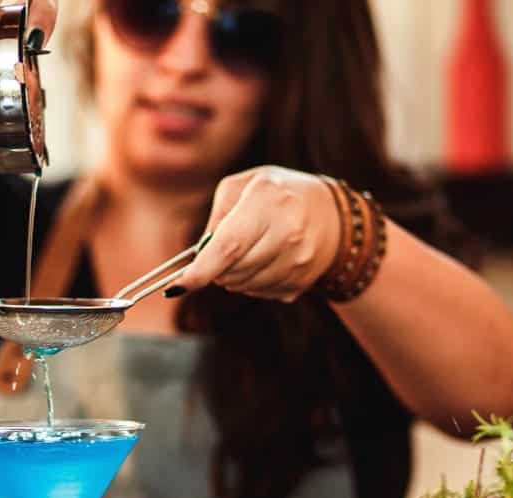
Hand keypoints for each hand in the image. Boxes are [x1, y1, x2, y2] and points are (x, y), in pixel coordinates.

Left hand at [172, 166, 341, 303]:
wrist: (332, 214)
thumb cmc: (277, 194)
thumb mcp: (243, 187)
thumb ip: (216, 218)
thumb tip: (197, 257)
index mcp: (269, 200)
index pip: (229, 246)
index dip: (202, 270)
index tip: (180, 284)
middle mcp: (289, 231)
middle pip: (233, 271)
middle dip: (216, 268)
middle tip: (220, 253)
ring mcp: (299, 259)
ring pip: (245, 286)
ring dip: (234, 277)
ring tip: (246, 252)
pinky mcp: (302, 280)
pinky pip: (261, 293)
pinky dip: (253, 283)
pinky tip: (265, 261)